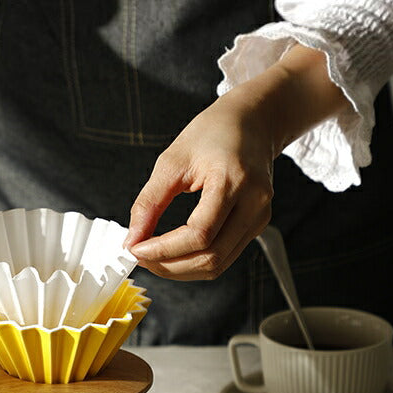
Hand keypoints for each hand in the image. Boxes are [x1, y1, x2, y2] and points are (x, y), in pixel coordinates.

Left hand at [126, 45, 348, 279]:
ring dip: (181, 269)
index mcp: (234, 181)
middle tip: (140, 257)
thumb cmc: (214, 133)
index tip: (135, 248)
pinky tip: (173, 253)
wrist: (252, 122)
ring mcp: (259, 218)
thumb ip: (149, 202)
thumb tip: (132, 239)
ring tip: (152, 258)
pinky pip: (224, 256)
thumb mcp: (172, 160)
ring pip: (218, 264)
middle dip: (169, 266)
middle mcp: (254, 204)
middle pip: (211, 257)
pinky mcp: (256, 226)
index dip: (164, 249)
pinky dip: (195, 261)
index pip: (199, 234)